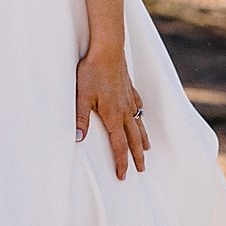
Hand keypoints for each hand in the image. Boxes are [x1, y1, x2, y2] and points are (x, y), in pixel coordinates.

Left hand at [75, 44, 149, 180]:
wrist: (108, 49)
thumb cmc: (92, 72)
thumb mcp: (81, 97)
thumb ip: (80, 119)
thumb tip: (78, 139)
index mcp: (113, 116)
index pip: (119, 145)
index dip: (122, 162)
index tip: (123, 176)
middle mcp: (125, 110)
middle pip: (133, 138)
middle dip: (137, 156)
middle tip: (142, 169)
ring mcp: (129, 99)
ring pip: (139, 123)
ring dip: (142, 139)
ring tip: (147, 149)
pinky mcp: (129, 87)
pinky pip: (138, 106)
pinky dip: (141, 116)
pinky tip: (141, 116)